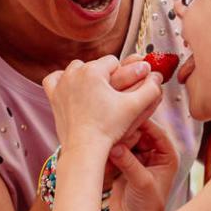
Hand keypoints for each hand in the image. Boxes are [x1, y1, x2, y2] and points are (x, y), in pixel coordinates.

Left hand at [42, 56, 163, 150]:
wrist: (84, 148)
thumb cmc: (109, 128)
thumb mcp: (134, 107)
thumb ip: (150, 89)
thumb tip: (158, 76)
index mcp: (93, 70)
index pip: (112, 61)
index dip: (121, 73)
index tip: (123, 88)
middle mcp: (74, 72)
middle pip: (94, 65)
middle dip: (103, 76)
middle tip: (110, 94)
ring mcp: (61, 84)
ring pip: (76, 69)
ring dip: (85, 77)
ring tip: (95, 93)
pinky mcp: (53, 96)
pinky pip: (54, 79)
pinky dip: (62, 81)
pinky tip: (72, 89)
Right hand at [106, 118, 181, 210]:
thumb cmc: (147, 208)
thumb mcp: (142, 183)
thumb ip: (130, 163)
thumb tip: (115, 147)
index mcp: (166, 155)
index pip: (155, 132)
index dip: (142, 123)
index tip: (126, 117)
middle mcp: (152, 154)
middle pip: (138, 133)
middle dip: (125, 132)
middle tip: (112, 131)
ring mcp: (136, 159)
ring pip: (125, 141)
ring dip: (115, 142)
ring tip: (106, 144)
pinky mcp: (121, 165)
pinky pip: (114, 152)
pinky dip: (108, 152)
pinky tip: (102, 154)